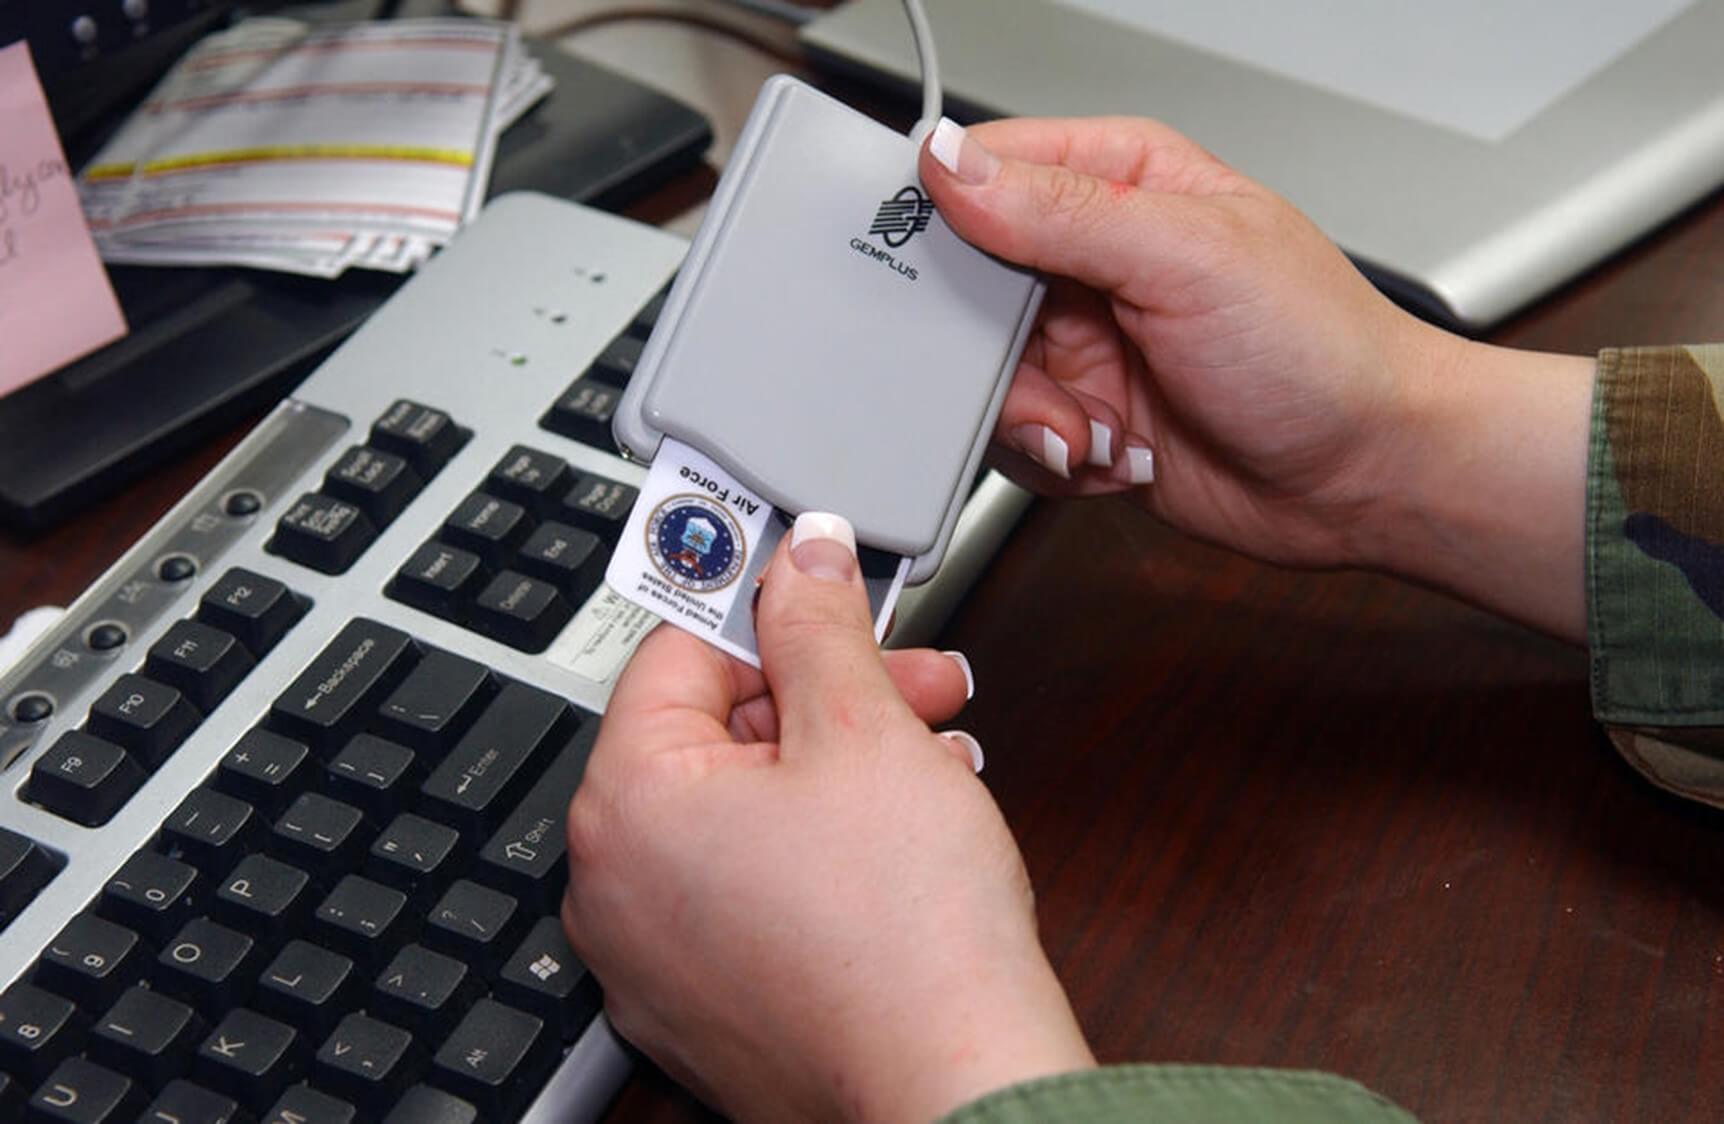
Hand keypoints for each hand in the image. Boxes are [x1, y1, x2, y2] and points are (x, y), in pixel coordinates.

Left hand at [562, 514, 1094, 1122]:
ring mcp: (657, 959)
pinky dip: (822, 848)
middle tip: (916, 682)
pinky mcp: (708, 1007)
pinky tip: (906, 833)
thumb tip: (796, 557)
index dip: (773, 610)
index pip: (680, 653)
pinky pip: (752, 888)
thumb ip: (818, 622)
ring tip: (936, 760)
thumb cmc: (906, 936)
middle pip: (718, 736)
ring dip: (843, 766)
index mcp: (625, 805)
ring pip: (745, 813)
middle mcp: (615, 889)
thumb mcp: (864, 729)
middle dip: (831, 695)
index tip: (826, 589)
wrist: (956, 1090)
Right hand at [921, 116, 1594, 638]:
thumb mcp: (1187, 257)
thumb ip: (1061, 210)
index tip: (938, 272)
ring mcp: (1087, 343)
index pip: (986, 170)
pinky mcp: (1085, 417)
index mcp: (1121, 182)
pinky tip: (1115, 454)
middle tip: (1040, 373)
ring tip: (1098, 428)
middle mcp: (1094, 259)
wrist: (1366, 477)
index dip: (941, 216)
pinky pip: (1012, 439)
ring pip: (982, 375)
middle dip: (990, 350)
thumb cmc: (1322, 351)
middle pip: (964, 286)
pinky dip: (1054, 458)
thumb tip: (953, 164)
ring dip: (1032, 416)